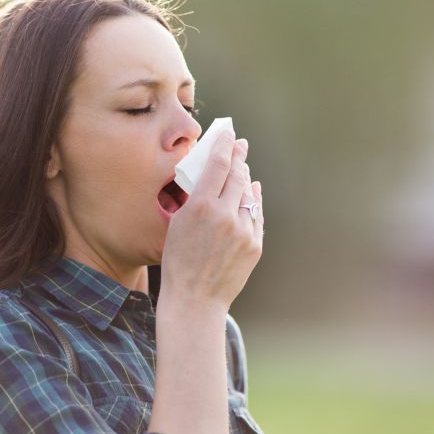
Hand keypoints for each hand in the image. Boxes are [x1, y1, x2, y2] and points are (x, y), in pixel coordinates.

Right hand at [160, 130, 263, 309]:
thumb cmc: (178, 262)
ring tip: (242, 167)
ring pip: (248, 194)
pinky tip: (252, 192)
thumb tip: (213, 178)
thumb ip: (196, 198)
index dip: (224, 145)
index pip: (218, 164)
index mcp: (200, 206)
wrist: (195, 300)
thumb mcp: (177, 224)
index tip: (228, 133)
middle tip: (240, 143)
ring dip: (245, 178)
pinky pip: (255, 215)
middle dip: (239, 156)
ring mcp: (243, 230)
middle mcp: (225, 214)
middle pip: (237, 175)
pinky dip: (253, 201)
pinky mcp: (254, 244)